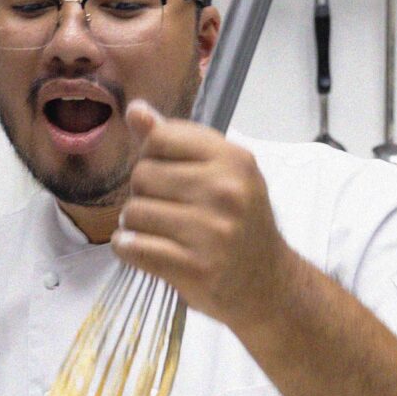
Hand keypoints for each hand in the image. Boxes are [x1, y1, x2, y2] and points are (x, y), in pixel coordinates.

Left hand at [112, 101, 295, 334]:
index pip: (160, 138)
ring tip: (159, 233)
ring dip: (135, 225)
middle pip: (142, 175)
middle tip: (166, 210)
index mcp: (234, 160)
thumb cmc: (241, 225)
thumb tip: (135, 110)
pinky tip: (143, 250)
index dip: (151, 157)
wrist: (268, 285)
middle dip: (143, 193)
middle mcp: (226, 191)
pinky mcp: (195, 268)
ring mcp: (212, 231)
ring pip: (133, 213)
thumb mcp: (223, 174)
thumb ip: (176, 141)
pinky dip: (128, 249)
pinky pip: (133, 247)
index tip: (166, 176)